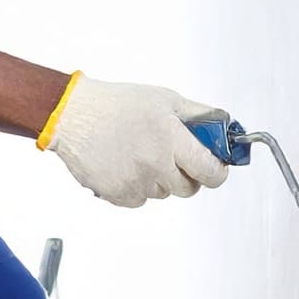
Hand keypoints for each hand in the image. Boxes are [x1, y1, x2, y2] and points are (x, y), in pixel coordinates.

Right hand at [44, 78, 230, 208]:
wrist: (73, 116)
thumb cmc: (117, 104)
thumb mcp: (164, 99)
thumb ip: (199, 116)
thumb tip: (224, 127)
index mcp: (170, 139)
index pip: (210, 171)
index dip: (217, 172)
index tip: (215, 168)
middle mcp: (155, 164)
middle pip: (188, 188)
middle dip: (187, 175)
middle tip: (173, 157)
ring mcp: (135, 182)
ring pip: (162, 193)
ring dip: (159, 179)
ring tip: (140, 153)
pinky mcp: (117, 194)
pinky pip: (140, 199)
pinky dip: (137, 186)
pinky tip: (125, 164)